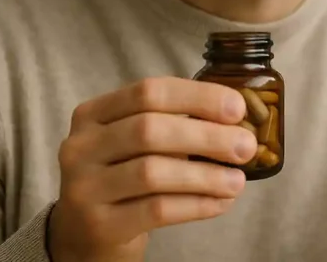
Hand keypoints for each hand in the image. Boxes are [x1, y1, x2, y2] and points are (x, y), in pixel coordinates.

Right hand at [47, 77, 257, 261]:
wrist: (86, 235)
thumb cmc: (125, 177)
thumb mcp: (137, 143)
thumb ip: (175, 124)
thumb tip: (237, 123)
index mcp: (93, 114)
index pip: (148, 91)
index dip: (197, 96)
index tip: (237, 109)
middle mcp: (80, 146)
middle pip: (149, 130)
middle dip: (206, 136)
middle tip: (246, 147)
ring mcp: (84, 187)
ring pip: (152, 172)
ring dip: (205, 176)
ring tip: (237, 181)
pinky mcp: (98, 224)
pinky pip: (156, 210)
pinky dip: (195, 205)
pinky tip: (220, 203)